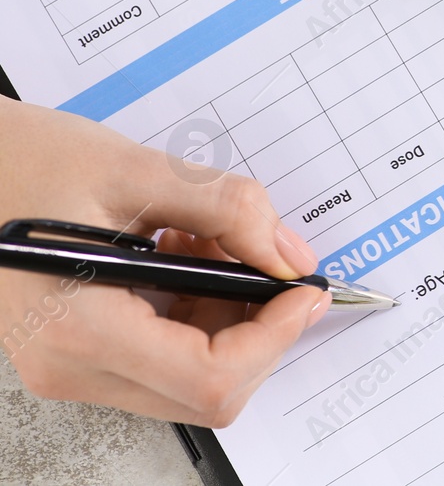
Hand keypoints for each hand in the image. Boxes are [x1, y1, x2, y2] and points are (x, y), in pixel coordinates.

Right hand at [0, 98, 329, 425]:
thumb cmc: (32, 162)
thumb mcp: (139, 171)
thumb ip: (228, 211)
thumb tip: (291, 256)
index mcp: (81, 331)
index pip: (209, 378)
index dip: (274, 336)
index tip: (303, 287)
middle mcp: (72, 368)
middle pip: (207, 391)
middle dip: (257, 326)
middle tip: (262, 255)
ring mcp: (74, 368)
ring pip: (193, 377)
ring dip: (228, 313)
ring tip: (208, 240)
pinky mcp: (81, 354)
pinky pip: (167, 356)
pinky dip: (198, 310)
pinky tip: (184, 252)